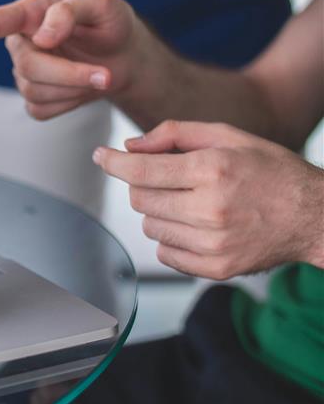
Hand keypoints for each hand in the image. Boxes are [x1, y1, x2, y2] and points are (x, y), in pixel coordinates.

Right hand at [0, 0, 148, 119]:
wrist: (125, 57)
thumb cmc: (109, 23)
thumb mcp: (101, 4)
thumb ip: (70, 10)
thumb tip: (43, 36)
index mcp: (29, 14)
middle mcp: (20, 43)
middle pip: (27, 67)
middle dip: (68, 74)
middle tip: (104, 74)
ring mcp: (25, 74)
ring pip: (35, 92)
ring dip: (74, 88)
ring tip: (99, 74)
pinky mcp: (35, 100)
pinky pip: (42, 111)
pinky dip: (70, 104)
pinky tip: (81, 89)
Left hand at [93, 120, 323, 279]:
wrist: (313, 216)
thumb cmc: (270, 171)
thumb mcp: (228, 136)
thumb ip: (174, 134)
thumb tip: (130, 147)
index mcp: (212, 170)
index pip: (141, 170)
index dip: (113, 163)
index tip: (101, 156)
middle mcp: (210, 209)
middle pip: (140, 199)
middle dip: (144, 184)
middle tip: (169, 178)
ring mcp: (213, 244)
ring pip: (149, 226)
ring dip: (159, 212)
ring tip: (190, 202)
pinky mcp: (216, 269)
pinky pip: (165, 253)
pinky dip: (171, 238)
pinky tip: (196, 225)